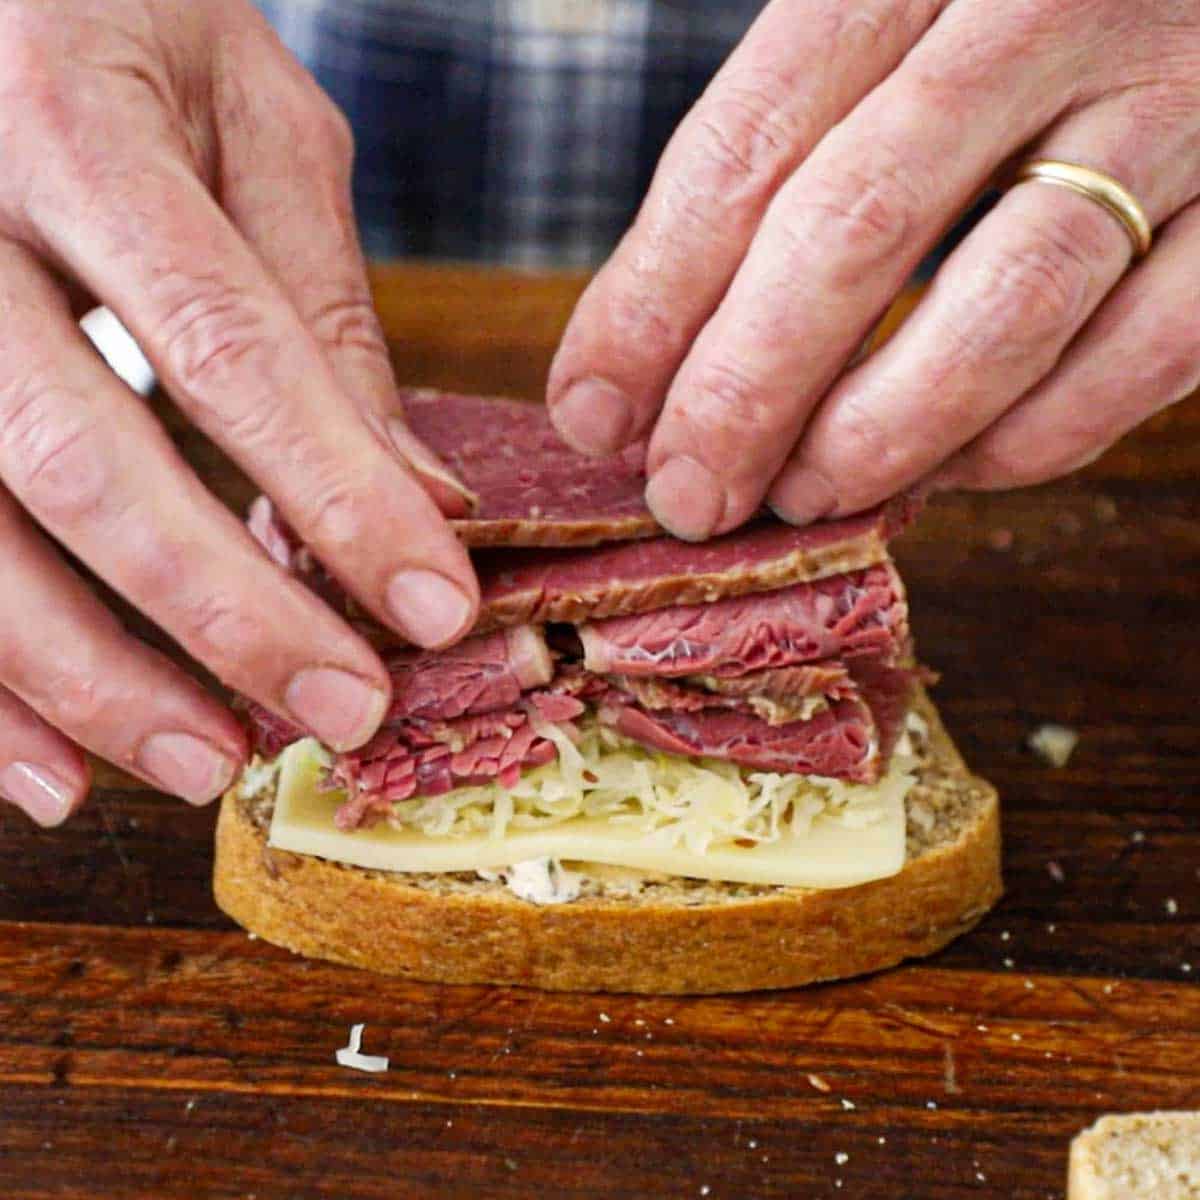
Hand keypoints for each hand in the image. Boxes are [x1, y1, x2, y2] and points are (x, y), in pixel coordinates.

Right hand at [0, 0, 479, 825]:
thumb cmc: (120, 28)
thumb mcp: (251, 122)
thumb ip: (324, 312)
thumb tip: (420, 499)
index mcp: (71, 119)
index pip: (227, 343)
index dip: (334, 494)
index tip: (433, 611)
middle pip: (79, 454)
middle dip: (217, 611)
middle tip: (338, 715)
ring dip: (81, 678)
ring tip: (201, 765)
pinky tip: (42, 770)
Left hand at [548, 0, 1199, 537]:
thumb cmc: (1018, 7)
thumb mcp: (887, 19)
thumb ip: (779, 152)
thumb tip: (647, 360)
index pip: (747, 145)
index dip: (651, 301)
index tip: (592, 411)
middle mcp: (1049, 8)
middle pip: (851, 231)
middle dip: (742, 394)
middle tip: (684, 495)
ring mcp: (1181, 107)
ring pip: (997, 310)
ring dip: (873, 436)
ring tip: (796, 497)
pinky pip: (1129, 364)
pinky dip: (1018, 444)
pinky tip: (943, 470)